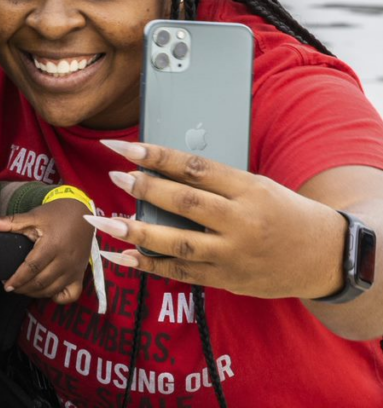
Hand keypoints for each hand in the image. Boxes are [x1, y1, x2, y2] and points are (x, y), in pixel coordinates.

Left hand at [0, 197, 94, 300]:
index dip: (17, 279)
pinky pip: (71, 295)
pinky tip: (46, 292)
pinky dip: (58, 298)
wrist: (82, 214)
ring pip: (52, 290)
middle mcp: (65, 260)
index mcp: (52, 245)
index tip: (6, 285)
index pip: (32, 268)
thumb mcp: (34, 216)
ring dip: (35, 293)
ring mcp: (74, 269)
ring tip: (23, 288)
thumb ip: (11, 222)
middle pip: (41, 282)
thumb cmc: (56, 215)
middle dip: (23, 288)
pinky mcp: (80, 274)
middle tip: (11, 287)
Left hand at [89, 140, 345, 298]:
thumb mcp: (256, 185)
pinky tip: (121, 256)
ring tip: (103, 223)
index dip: (157, 157)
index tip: (125, 147)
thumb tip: (160, 171)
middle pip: (184, 204)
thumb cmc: (282, 211)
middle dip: (144, 189)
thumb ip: (213, 182)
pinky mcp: (227, 280)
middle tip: (114, 176)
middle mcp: (241, 223)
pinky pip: (180, 274)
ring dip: (135, 233)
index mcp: (249, 190)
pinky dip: (148, 266)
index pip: (195, 169)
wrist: (325, 256)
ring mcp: (233, 255)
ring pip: (177, 244)